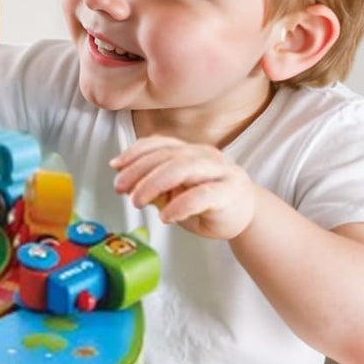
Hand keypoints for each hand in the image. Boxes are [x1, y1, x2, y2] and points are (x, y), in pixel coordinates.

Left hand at [110, 135, 257, 239]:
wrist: (248, 218)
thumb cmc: (208, 205)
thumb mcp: (177, 194)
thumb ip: (156, 186)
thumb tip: (127, 183)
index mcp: (191, 151)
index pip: (160, 144)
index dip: (135, 152)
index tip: (115, 166)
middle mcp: (205, 155)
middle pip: (167, 155)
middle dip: (138, 171)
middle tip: (120, 188)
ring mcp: (220, 171)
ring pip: (183, 168)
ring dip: (154, 184)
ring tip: (137, 202)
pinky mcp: (230, 192)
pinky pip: (202, 194)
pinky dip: (179, 204)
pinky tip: (165, 216)